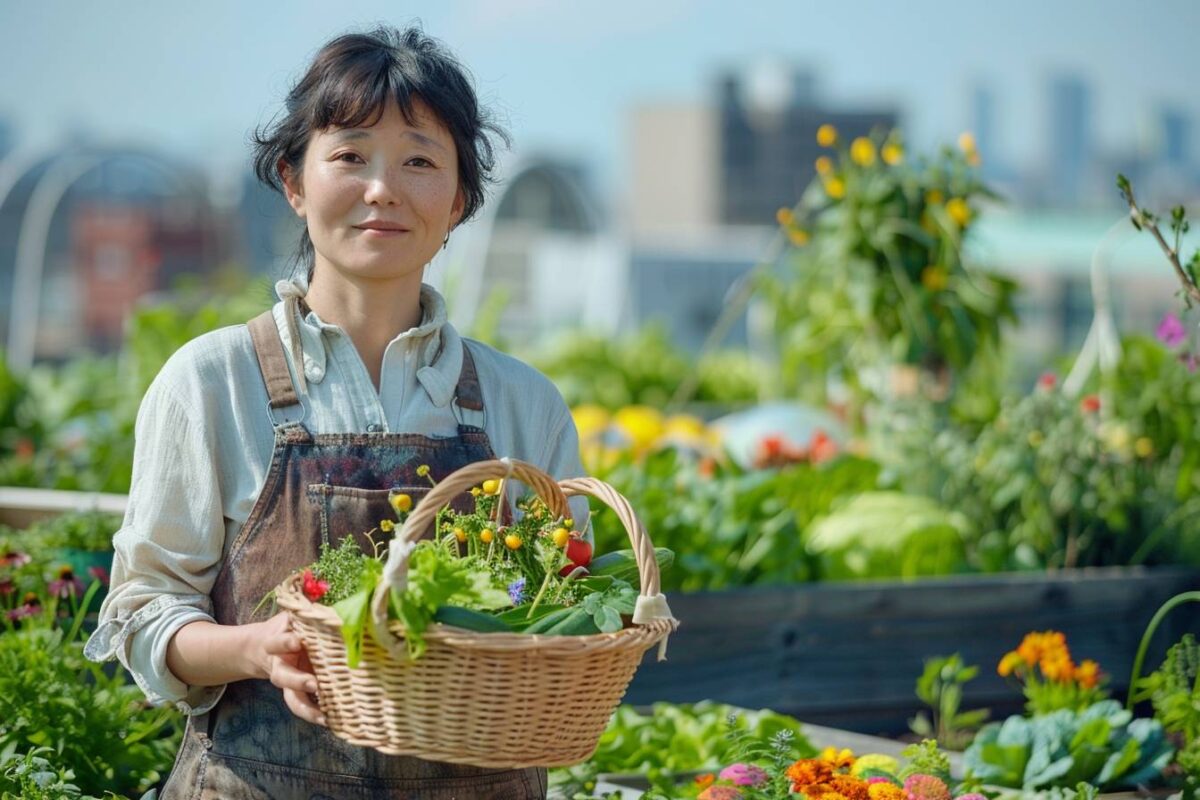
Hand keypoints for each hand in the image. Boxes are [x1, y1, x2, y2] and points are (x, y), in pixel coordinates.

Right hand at [253, 611, 325, 726]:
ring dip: (306, 708)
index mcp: (276, 642)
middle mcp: (279, 664)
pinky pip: (301, 706)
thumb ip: (306, 609)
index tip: (297, 641)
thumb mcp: (291, 616)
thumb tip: (331, 591)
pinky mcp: (294, 692)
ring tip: (323, 717)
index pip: (278, 641)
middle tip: (313, 684)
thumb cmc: (286, 627)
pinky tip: (330, 720)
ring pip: (290, 698)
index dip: (285, 642)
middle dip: (297, 681)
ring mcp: (286, 681)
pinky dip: (314, 714)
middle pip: (282, 676)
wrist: (261, 647)